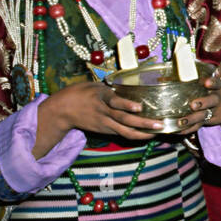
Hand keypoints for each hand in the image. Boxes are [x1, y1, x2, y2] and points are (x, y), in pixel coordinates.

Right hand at [40, 80, 162, 147]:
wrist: (61, 111)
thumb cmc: (79, 93)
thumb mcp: (94, 86)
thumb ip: (111, 90)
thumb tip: (130, 87)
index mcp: (101, 97)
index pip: (114, 102)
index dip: (127, 105)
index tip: (139, 107)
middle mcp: (104, 113)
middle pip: (124, 120)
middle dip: (143, 124)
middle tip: (159, 124)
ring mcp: (104, 124)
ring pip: (125, 131)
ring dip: (143, 133)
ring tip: (158, 131)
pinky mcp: (105, 130)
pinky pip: (122, 134)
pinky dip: (136, 135)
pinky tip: (149, 134)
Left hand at [174, 79, 220, 136]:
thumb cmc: (218, 92)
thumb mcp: (215, 85)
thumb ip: (201, 81)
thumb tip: (180, 74)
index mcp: (219, 88)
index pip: (217, 84)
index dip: (213, 83)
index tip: (207, 82)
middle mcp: (218, 100)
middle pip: (212, 101)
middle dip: (203, 103)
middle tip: (193, 105)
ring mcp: (214, 112)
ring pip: (204, 115)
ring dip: (192, 119)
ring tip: (181, 122)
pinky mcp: (210, 121)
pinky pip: (199, 125)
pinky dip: (189, 128)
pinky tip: (178, 130)